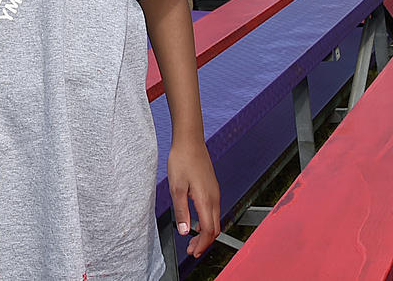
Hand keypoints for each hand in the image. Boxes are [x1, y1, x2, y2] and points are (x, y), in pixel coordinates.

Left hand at [167, 137, 220, 257]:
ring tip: (192, 239)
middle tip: (191, 249)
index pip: (208, 230)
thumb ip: (182, 211)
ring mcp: (215, 191)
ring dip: (206, 232)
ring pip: (215, 219)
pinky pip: (214, 210)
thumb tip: (184, 231)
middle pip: (214, 228)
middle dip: (204, 242)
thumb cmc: (182, 160)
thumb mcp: (177, 188)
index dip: (201, 244)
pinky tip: (196, 222)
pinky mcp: (213, 187)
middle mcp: (214, 197)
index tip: (192, 251)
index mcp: (206, 199)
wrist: (190, 140)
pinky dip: (207, 222)